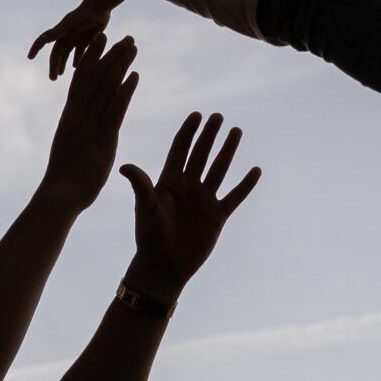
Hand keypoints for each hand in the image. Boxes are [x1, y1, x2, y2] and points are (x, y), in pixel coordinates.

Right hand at [28, 2, 111, 80]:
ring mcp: (75, 38)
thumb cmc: (84, 15)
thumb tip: (42, 40)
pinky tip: (77, 67)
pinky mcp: (86, 40)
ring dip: (62, 64)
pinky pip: (80, 52)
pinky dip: (78, 60)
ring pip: (66, 54)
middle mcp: (65, 36)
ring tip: (59, 74)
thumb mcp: (69, 24)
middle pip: (57, 54)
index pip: (43, 42)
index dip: (35, 49)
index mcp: (59, 33)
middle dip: (53, 65)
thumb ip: (57, 32)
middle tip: (52, 78)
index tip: (30, 57)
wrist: (100, 8)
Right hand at [38, 33, 139, 213]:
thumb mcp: (71, 149)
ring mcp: (90, 125)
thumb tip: (84, 133)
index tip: (103, 41)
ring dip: (120, 66)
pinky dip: (125, 92)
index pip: (82, 80)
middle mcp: (79, 115)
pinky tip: (135, 77)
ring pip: (106, 88)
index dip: (93, 59)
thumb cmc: (65, 180)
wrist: (59, 195)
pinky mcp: (103, 138)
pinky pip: (114, 110)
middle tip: (127, 37)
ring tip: (133, 47)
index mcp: (70, 116)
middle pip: (96, 77)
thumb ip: (79, 135)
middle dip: (111, 55)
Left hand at [120, 112, 260, 304]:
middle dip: (209, 135)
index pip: (180, 149)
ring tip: (236, 131)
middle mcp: (187, 186)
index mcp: (168, 181)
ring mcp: (203, 200)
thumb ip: (141, 186)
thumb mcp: (146, 209)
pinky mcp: (217, 216)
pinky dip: (245, 184)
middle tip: (218, 116)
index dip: (188, 132)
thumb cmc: (149, 237)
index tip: (196, 115)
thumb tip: (125, 167)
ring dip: (227, 151)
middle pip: (201, 154)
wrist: (164, 266)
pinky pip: (234, 196)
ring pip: (219, 170)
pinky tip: (256, 170)